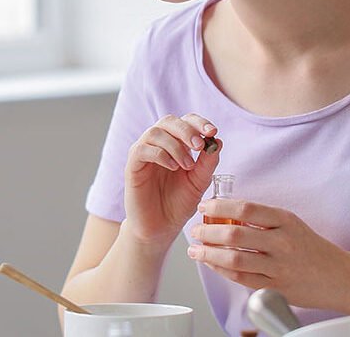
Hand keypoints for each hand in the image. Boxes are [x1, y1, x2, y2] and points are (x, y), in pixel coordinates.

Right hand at [124, 114, 221, 246]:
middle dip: (186, 130)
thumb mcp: (199, 182)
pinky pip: (142, 150)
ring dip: (175, 145)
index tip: (212, 131)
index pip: (185, 121)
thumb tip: (217, 140)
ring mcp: (143, 154)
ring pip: (155, 132)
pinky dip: (160, 154)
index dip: (199, 122)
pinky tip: (173, 168)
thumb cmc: (178, 204)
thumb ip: (208, 162)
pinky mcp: (132, 166)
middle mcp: (157, 145)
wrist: (161, 228)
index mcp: (175, 144)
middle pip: (168, 121)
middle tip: (199, 146)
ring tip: (187, 165)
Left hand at [189, 199, 349, 310]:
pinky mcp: (276, 287)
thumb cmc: (310, 248)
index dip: (219, 207)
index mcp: (285, 220)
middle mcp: (282, 242)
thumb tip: (225, 213)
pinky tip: (212, 264)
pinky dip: (221, 270)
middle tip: (195, 231)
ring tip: (196, 250)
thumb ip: (262, 219)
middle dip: (208, 233)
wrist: (339, 276)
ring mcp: (279, 266)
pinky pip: (241, 278)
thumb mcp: (290, 223)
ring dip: (209, 254)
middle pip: (235, 235)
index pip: (245, 209)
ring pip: (234, 260)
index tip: (204, 207)